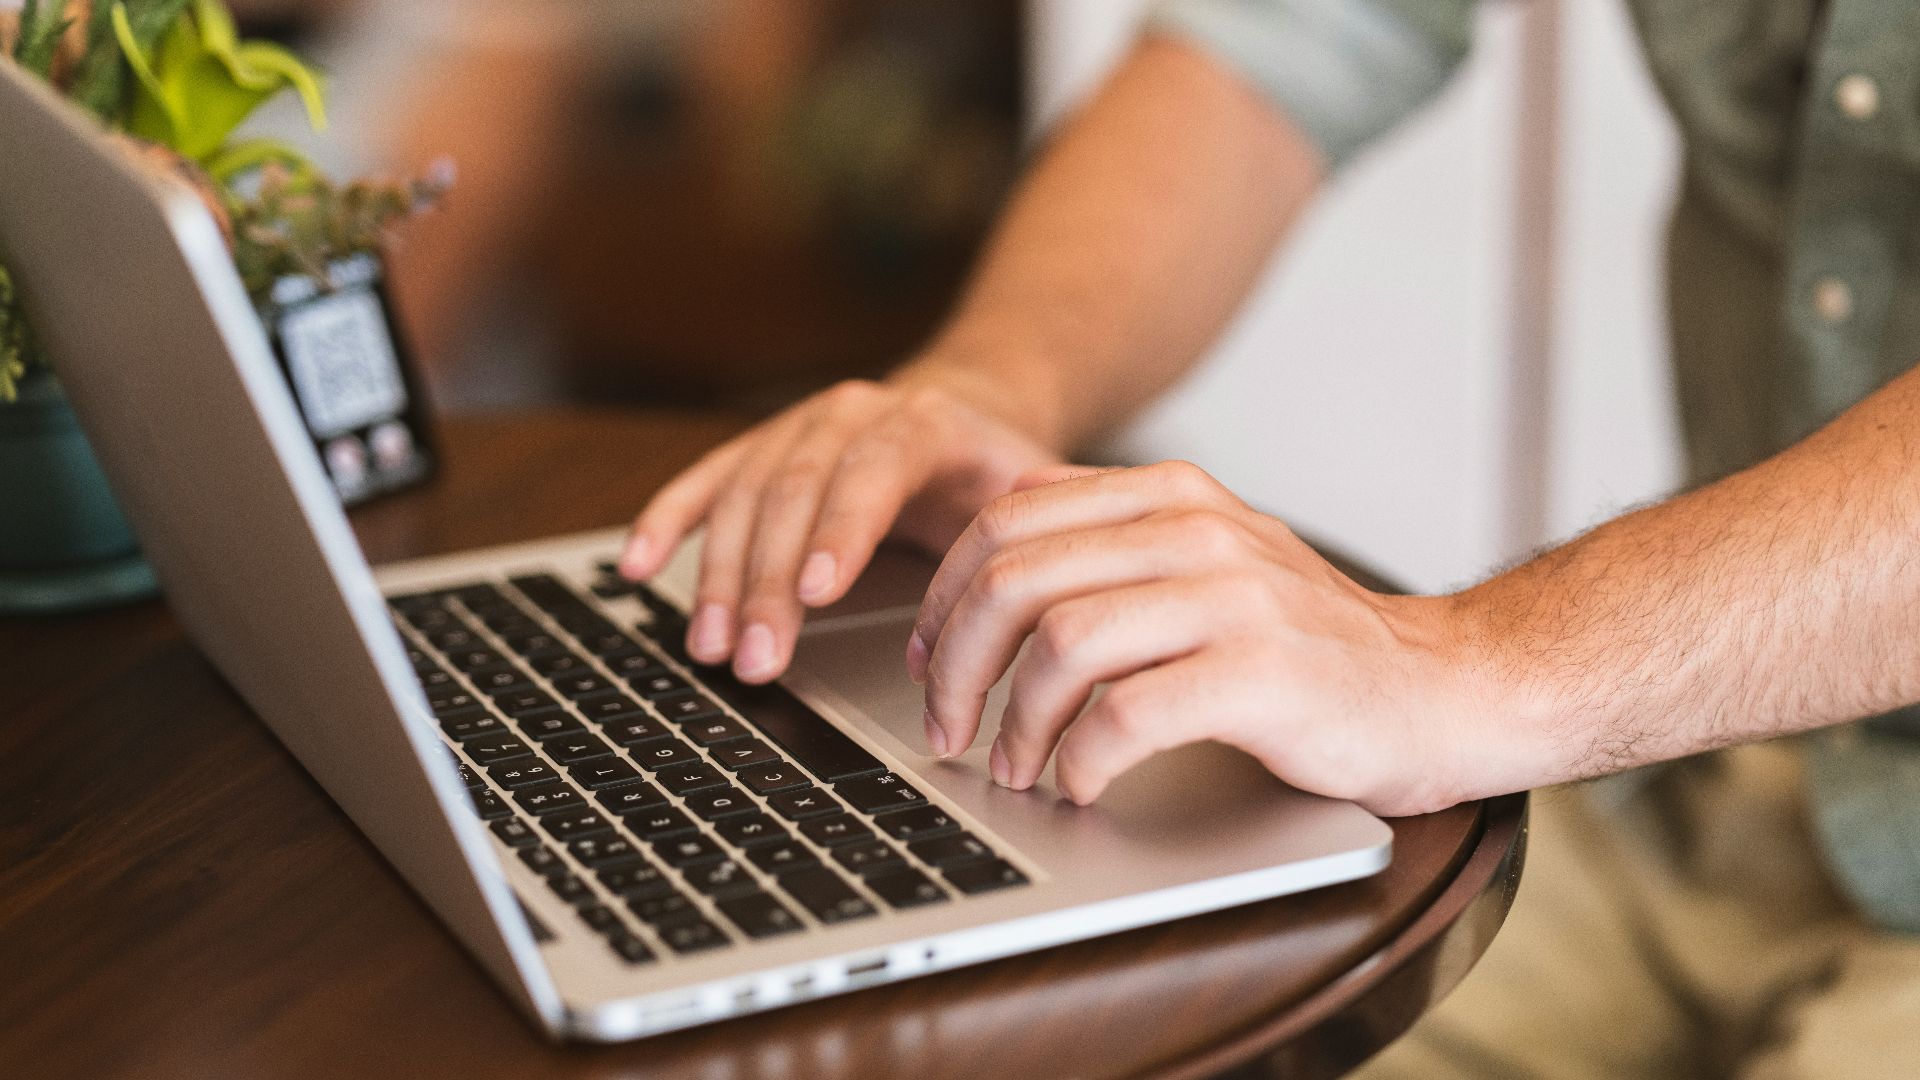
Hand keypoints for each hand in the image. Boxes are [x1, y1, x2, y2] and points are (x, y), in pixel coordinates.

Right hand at [621, 377, 1059, 683]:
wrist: (969, 409)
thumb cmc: (998, 471)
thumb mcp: (1033, 492)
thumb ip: (1028, 533)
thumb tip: (1030, 590)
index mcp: (923, 422)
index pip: (874, 472)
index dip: (842, 530)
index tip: (817, 593)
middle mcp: (849, 415)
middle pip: (795, 494)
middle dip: (769, 583)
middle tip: (754, 660)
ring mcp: (797, 427)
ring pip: (745, 495)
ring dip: (719, 576)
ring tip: (710, 649)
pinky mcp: (759, 449)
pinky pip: (705, 482)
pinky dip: (666, 522)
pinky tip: (635, 566)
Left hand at [910, 460, 1490, 816]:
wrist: (1446, 687)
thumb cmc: (1313, 644)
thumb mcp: (1211, 560)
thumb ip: (1119, 543)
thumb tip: (998, 549)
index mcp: (1171, 495)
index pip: (1008, 518)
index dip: (944, 596)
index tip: (926, 659)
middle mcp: (1196, 530)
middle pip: (1016, 580)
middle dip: (956, 665)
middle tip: (946, 727)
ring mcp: (1232, 598)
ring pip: (1060, 642)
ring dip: (1013, 721)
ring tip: (1014, 767)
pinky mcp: (1262, 675)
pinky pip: (1126, 714)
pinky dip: (1081, 760)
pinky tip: (1081, 785)